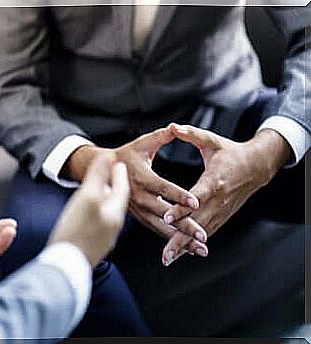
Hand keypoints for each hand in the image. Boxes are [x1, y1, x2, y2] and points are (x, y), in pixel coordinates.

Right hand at [49, 153, 129, 266]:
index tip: (118, 163)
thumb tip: (109, 156)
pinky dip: (97, 213)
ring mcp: (103, 238)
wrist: (65, 267)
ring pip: (108, 213)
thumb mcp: (88, 197)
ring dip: (106, 200)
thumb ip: (99, 176)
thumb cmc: (76, 232)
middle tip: (112, 176)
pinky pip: (99, 224)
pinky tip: (89, 215)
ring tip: (101, 193)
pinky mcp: (92, 246)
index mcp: (115, 213)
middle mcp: (113, 226)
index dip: (119, 174)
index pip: (122, 188)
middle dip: (115, 187)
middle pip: (117, 201)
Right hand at [63, 128, 207, 257]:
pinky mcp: (136, 215)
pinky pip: (153, 228)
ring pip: (160, 226)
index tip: (196, 203)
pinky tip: (183, 246)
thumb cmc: (125, 155)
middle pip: (164, 213)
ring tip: (198, 248)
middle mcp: (138, 196)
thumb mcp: (141, 143)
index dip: (179, 195)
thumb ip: (159, 137)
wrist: (99, 170)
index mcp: (141, 177)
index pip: (163, 187)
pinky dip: (168, 238)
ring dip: (179, 238)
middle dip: (184, 225)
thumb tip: (174, 128)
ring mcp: (136, 208)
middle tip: (202, 236)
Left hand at [161, 124, 290, 264]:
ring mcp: (221, 211)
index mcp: (214, 181)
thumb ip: (191, 135)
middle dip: (180, 238)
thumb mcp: (212, 141)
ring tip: (168, 258)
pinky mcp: (222, 216)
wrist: (257, 166)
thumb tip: (173, 127)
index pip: (195, 197)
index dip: (181, 208)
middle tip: (165, 253)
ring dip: (185, 246)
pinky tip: (181, 253)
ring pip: (201, 232)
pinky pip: (206, 232)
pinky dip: (194, 243)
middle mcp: (218, 200)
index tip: (166, 217)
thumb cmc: (230, 153)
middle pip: (197, 222)